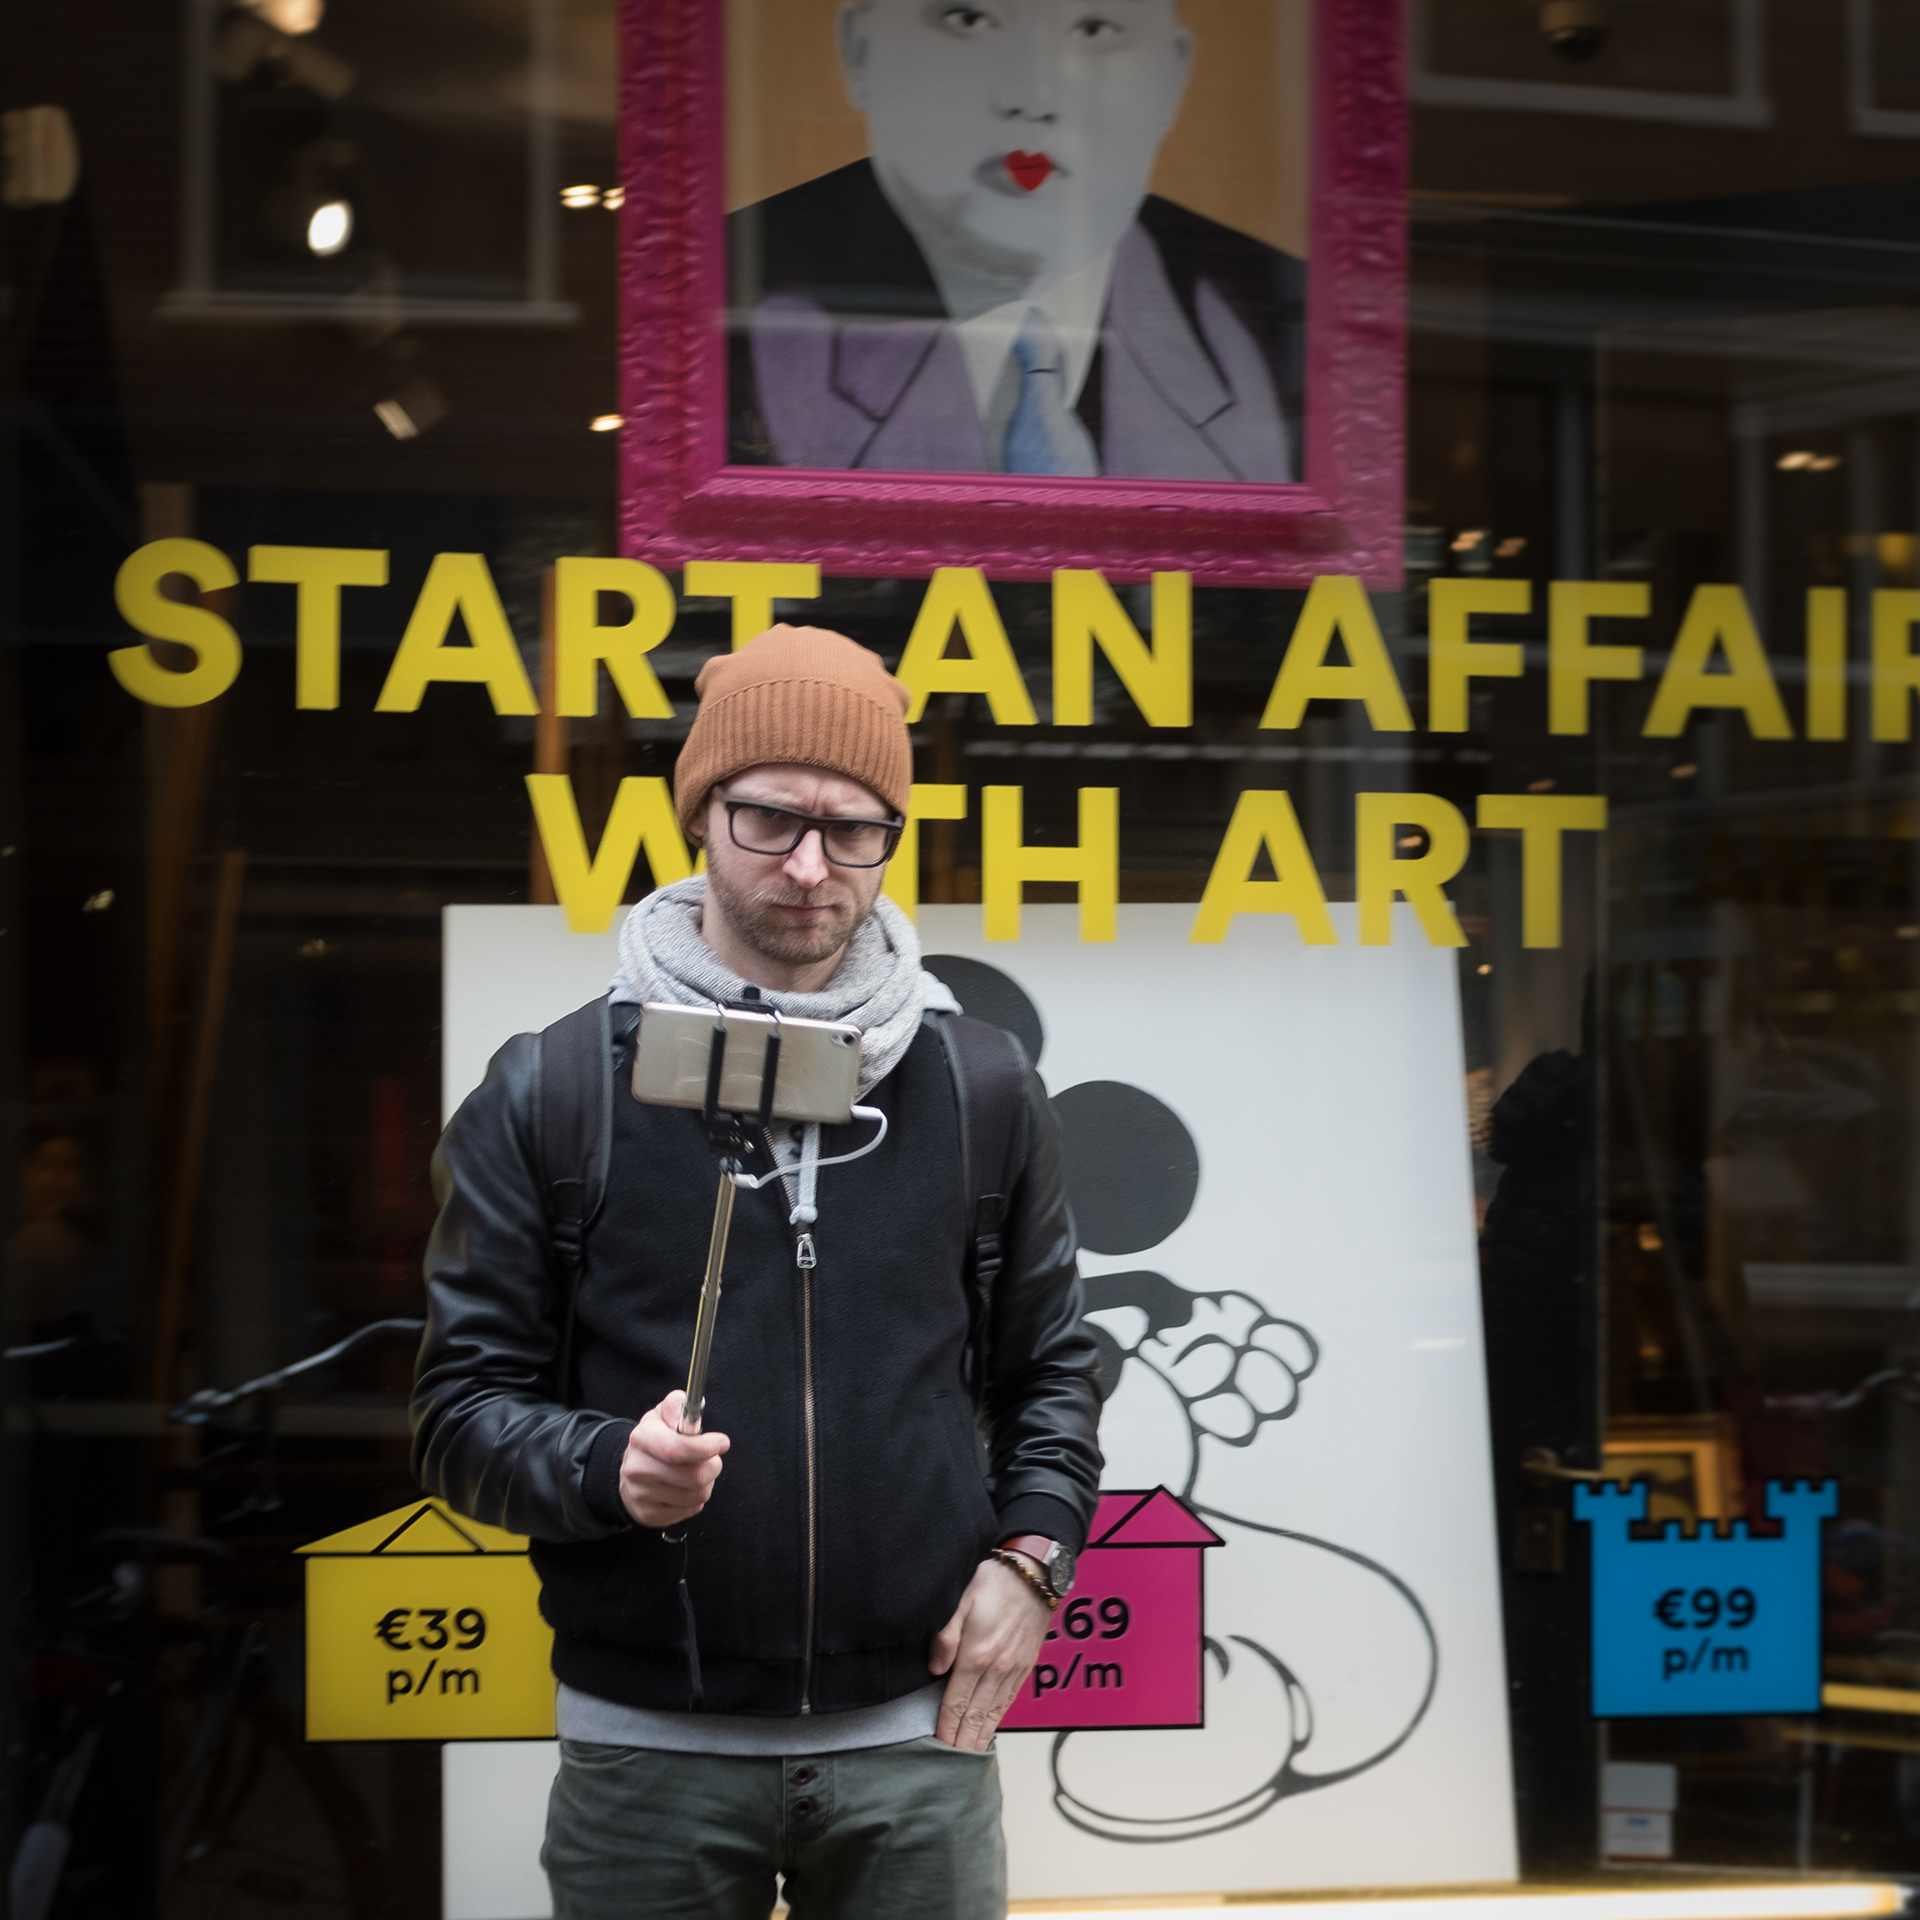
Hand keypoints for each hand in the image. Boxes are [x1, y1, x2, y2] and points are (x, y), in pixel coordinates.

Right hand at [618, 1390, 728, 1528]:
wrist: (629, 1474)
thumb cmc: (654, 1440)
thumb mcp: (661, 1415)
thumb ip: (676, 1405)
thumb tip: (690, 1411)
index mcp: (642, 1438)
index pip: (677, 1449)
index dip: (705, 1447)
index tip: (722, 1442)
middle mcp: (638, 1468)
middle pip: (693, 1476)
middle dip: (713, 1466)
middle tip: (712, 1459)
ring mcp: (642, 1494)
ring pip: (696, 1494)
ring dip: (707, 1482)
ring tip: (698, 1472)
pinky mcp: (650, 1514)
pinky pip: (691, 1509)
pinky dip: (697, 1499)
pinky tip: (687, 1488)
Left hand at [929, 1555, 1051, 1750]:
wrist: (1034, 1574)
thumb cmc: (994, 1581)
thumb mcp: (961, 1600)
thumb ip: (946, 1636)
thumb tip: (935, 1669)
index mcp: (977, 1654)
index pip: (957, 1701)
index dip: (947, 1726)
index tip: (939, 1746)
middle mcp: (997, 1667)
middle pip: (976, 1713)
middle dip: (963, 1740)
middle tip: (952, 1765)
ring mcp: (1014, 1668)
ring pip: (994, 1711)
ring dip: (981, 1735)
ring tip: (971, 1755)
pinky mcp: (1026, 1665)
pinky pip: (1010, 1699)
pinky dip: (999, 1718)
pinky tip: (992, 1727)